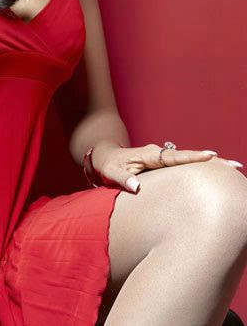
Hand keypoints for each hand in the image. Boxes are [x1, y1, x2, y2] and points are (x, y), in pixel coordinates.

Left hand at [91, 142, 243, 193]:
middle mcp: (159, 154)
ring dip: (210, 165)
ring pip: (189, 161)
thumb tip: (135, 186)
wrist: (106, 157)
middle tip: (235, 165)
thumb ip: (123, 179)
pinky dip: (200, 168)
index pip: (174, 156)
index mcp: (150, 154)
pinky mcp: (164, 164)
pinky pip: (185, 165)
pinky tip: (215, 174)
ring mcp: (163, 158)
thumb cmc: (109, 165)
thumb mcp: (111, 172)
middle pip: (189, 157)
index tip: (211, 156)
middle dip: (212, 160)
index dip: (193, 157)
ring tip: (232, 169)